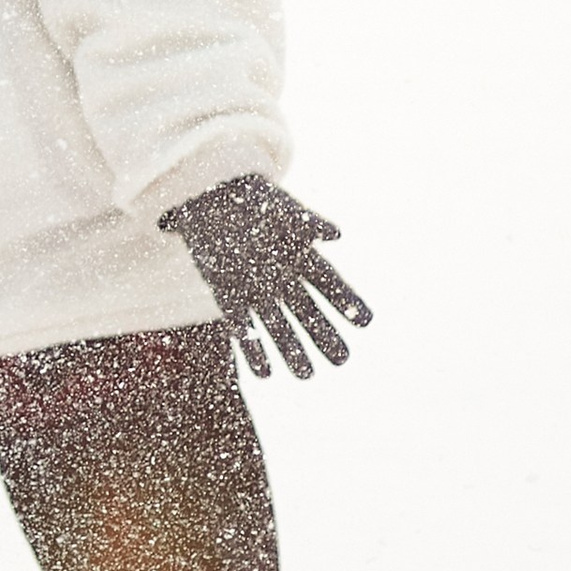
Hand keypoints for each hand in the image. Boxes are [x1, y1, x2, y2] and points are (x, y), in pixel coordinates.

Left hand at [164, 173, 370, 382]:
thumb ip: (304, 221)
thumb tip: (337, 234)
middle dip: (324, 336)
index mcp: (298, 253)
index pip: (328, 282)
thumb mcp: (276, 205)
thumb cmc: (246, 195)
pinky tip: (263, 372)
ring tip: (305, 375)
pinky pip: (242, 327)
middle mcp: (281, 276)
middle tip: (342, 361)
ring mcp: (255, 289)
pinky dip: (252, 348)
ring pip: (277, 326)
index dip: (347, 301)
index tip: (366, 322)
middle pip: (307, 312)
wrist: (204, 195)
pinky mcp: (227, 296)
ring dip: (291, 350)